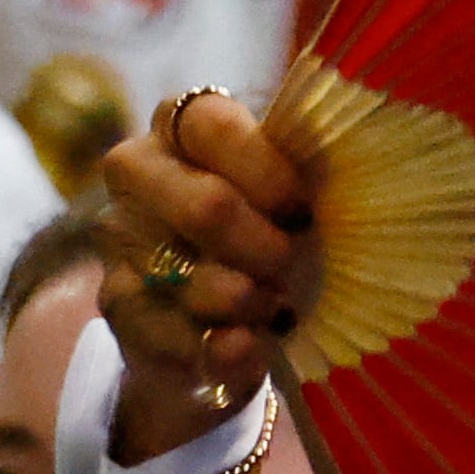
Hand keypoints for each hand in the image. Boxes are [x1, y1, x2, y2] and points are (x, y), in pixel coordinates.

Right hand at [93, 89, 312, 461]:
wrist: (224, 319)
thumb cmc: (272, 233)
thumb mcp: (294, 198)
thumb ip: (309, 176)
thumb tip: (354, 171)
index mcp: (181, 125)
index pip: (212, 125)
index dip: (268, 172)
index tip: (303, 209)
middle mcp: (138, 171)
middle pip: (206, 207)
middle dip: (266, 249)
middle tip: (291, 265)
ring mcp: (121, 237)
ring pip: (191, 279)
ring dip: (248, 302)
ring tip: (277, 310)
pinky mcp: (120, 304)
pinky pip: (177, 334)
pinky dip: (225, 348)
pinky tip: (250, 347)